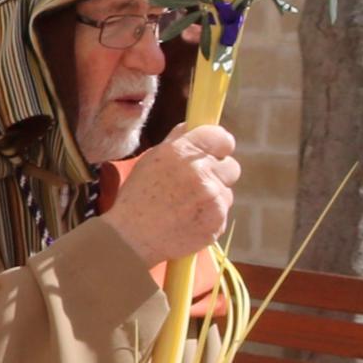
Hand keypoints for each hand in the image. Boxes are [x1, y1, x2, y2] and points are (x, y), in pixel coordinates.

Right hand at [107, 126, 241, 266]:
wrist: (131, 237)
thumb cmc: (137, 197)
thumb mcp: (151, 159)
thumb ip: (177, 139)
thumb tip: (195, 125)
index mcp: (183, 152)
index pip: (222, 138)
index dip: (220, 145)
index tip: (216, 152)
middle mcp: (201, 173)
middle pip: (231, 166)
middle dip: (218, 173)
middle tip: (197, 183)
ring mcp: (212, 199)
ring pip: (226, 192)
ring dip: (213, 197)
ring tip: (187, 206)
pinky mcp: (217, 222)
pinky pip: (222, 214)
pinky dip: (209, 217)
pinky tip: (188, 220)